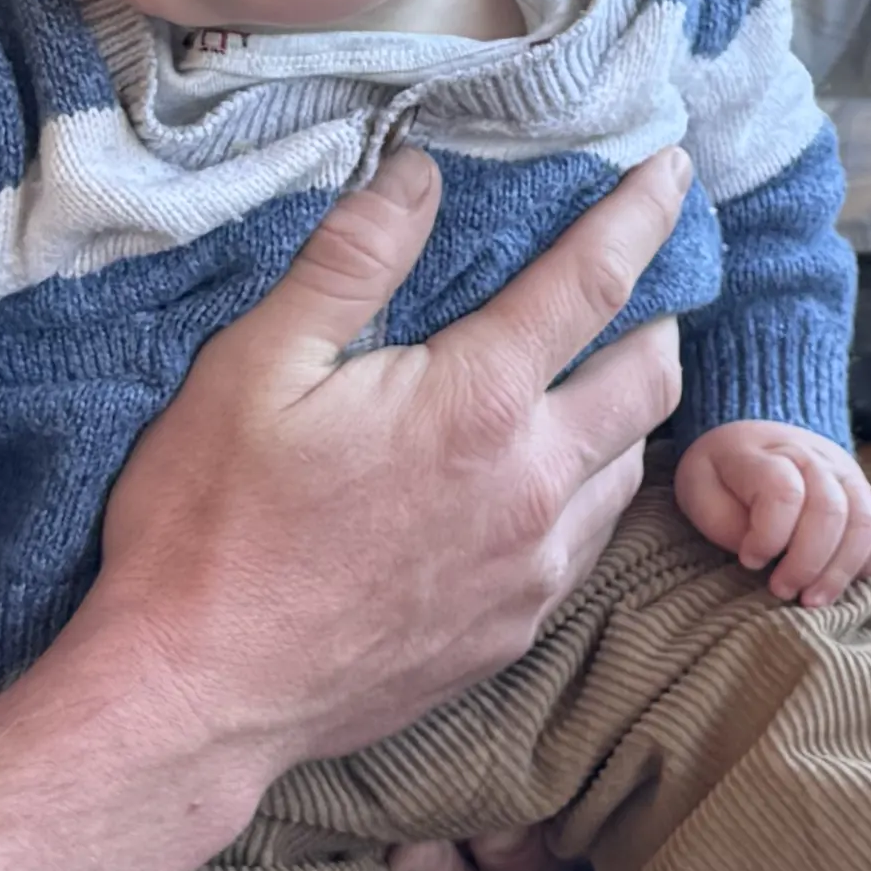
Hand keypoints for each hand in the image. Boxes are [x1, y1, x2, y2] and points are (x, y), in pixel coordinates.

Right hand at [88, 145, 690, 796]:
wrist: (197, 699)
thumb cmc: (208, 527)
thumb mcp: (255, 366)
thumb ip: (352, 261)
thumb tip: (419, 174)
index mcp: (477, 404)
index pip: (595, 280)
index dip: (643, 215)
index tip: (673, 171)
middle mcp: (532, 486)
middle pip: (649, 379)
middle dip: (658, 318)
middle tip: (640, 284)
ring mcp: (531, 570)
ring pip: (631, 468)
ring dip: (628, 413)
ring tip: (597, 378)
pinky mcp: (511, 632)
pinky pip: (589, 544)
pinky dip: (592, 493)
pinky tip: (550, 482)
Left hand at [677, 416, 870, 606]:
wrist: (755, 441)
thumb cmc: (722, 477)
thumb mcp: (700, 489)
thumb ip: (725, 520)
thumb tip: (763, 555)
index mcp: (765, 455)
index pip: (783, 492)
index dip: (768, 536)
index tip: (749, 560)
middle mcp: (814, 458)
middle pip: (830, 510)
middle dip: (807, 562)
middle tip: (782, 590)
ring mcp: (847, 474)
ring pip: (866, 520)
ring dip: (842, 569)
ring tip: (814, 599)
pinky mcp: (866, 492)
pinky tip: (852, 581)